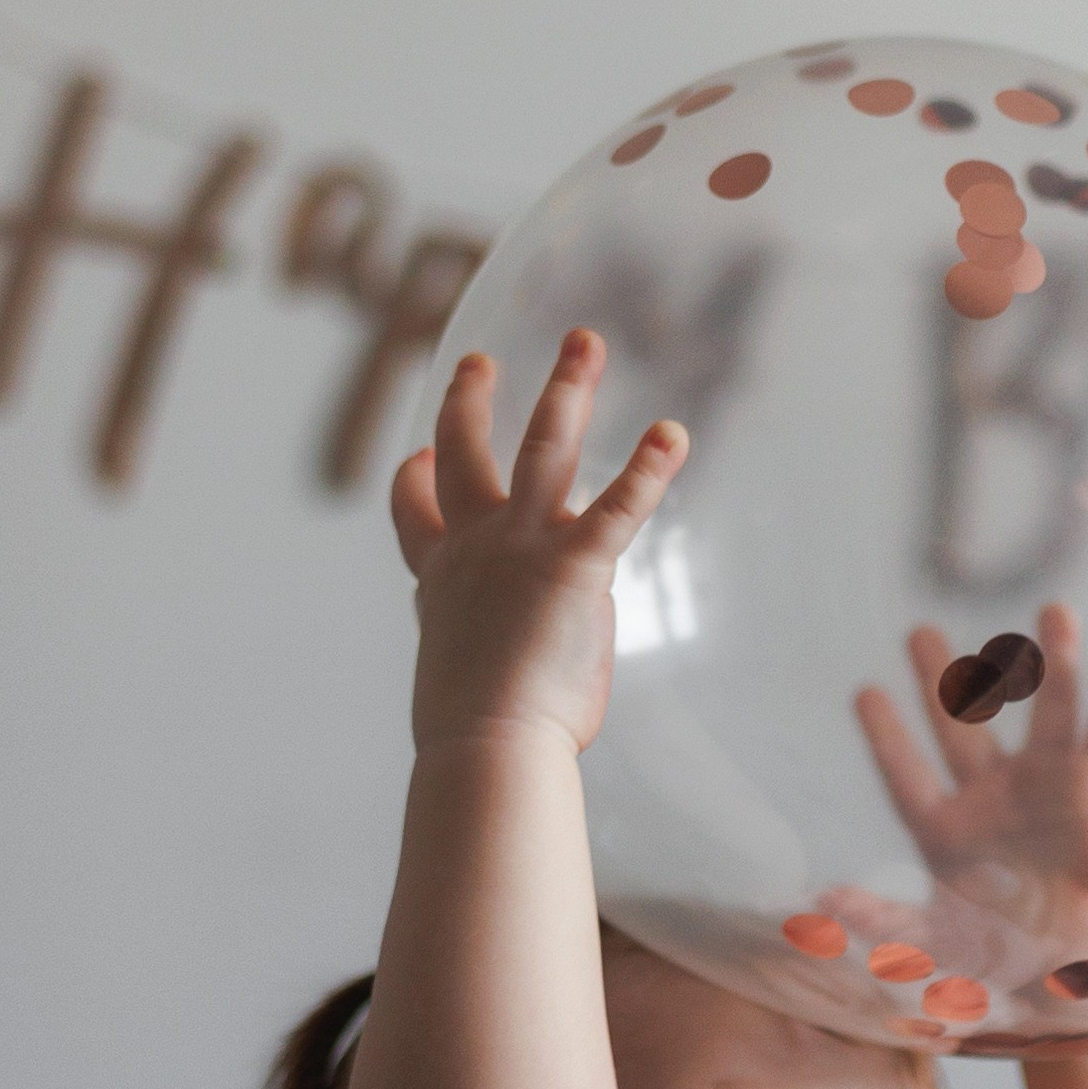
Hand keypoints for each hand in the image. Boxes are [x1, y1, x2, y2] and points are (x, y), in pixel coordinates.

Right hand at [390, 331, 686, 756]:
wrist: (486, 747)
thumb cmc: (479, 737)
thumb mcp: (465, 675)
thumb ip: (487, 645)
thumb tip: (512, 655)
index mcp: (443, 579)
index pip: (416, 517)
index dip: (413, 484)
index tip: (417, 458)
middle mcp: (475, 547)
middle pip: (463, 454)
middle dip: (469, 400)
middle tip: (481, 361)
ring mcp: (522, 547)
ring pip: (542, 446)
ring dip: (565, 389)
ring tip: (585, 341)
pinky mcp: (574, 565)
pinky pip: (619, 506)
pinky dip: (650, 468)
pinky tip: (674, 434)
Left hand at [848, 605, 1087, 973]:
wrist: (1076, 970)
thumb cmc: (1003, 957)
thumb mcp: (937, 943)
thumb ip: (885, 923)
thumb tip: (821, 903)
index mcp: (945, 829)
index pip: (909, 776)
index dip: (888, 740)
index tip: (865, 693)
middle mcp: (991, 794)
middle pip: (964, 724)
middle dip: (945, 679)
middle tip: (919, 631)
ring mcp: (1044, 785)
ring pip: (1045, 711)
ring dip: (1050, 662)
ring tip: (1053, 610)